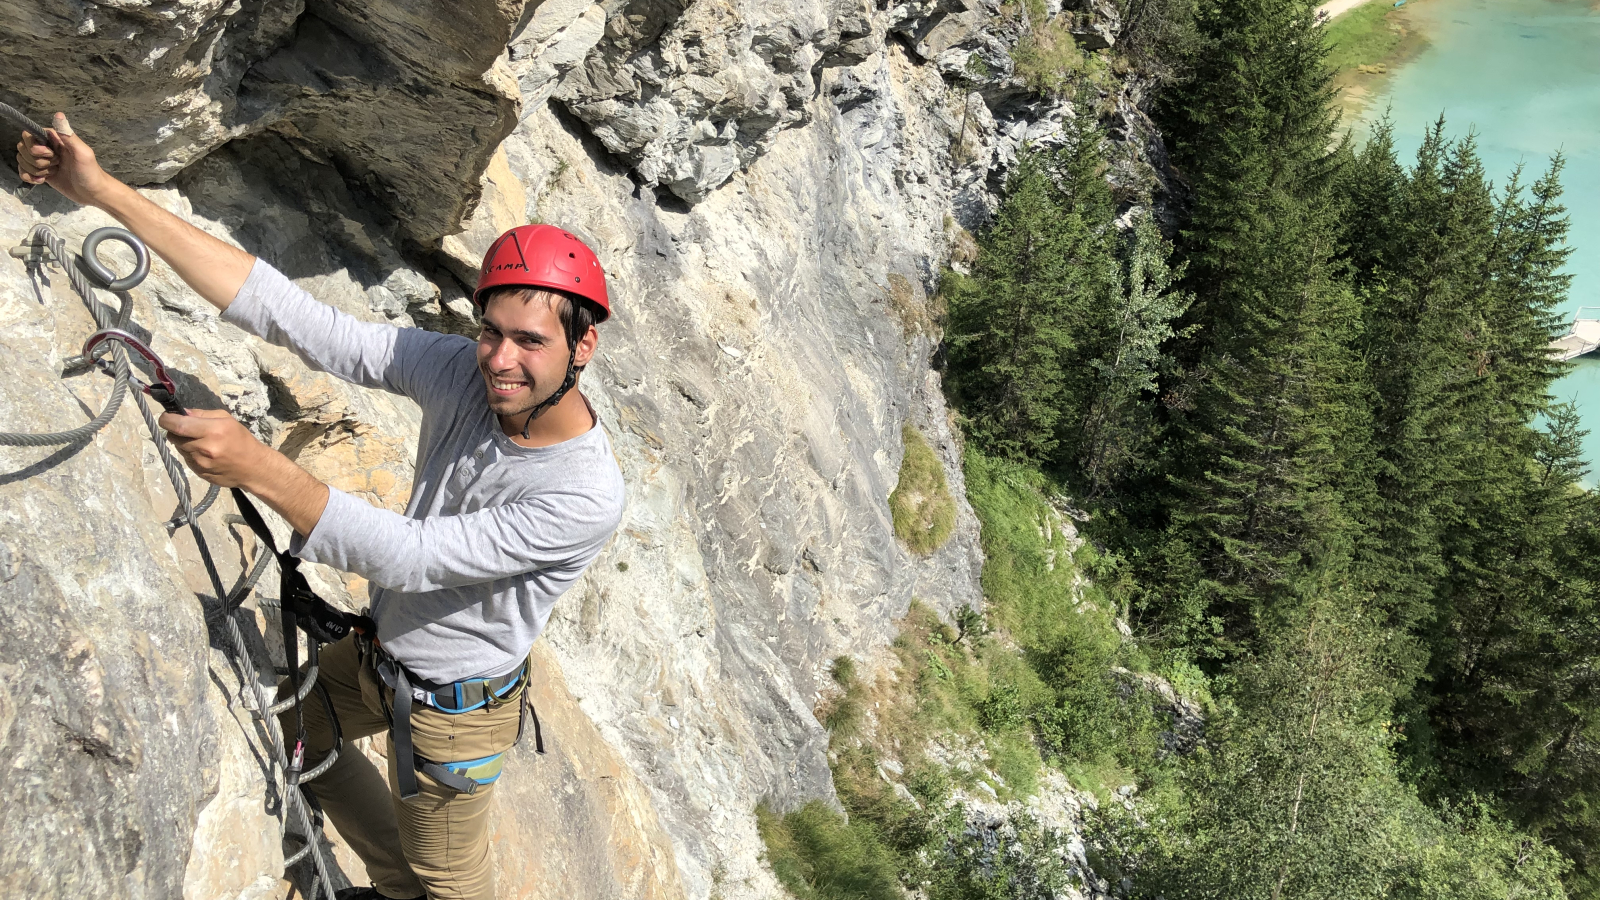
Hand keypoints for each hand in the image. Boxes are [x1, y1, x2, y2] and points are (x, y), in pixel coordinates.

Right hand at [16, 113, 116, 206]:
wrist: (93, 193)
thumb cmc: (90, 172)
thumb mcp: (82, 153)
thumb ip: (68, 135)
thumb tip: (59, 114)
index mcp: (54, 139)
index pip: (29, 135)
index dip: (34, 146)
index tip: (49, 154)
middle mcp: (45, 148)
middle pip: (23, 148)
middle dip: (37, 160)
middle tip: (56, 165)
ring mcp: (42, 161)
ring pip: (22, 160)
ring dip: (35, 170)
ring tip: (53, 173)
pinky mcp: (41, 173)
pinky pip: (23, 171)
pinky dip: (29, 177)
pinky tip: (41, 181)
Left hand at [159, 408, 274, 489]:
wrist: (253, 468)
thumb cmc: (241, 440)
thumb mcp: (226, 420)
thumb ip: (202, 415)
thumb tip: (182, 413)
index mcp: (213, 430)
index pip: (178, 424)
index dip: (166, 419)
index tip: (166, 417)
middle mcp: (204, 448)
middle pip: (174, 436)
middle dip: (177, 431)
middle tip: (188, 430)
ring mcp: (200, 462)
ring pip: (179, 448)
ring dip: (184, 443)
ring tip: (201, 443)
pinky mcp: (198, 472)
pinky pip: (186, 459)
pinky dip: (191, 454)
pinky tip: (205, 454)